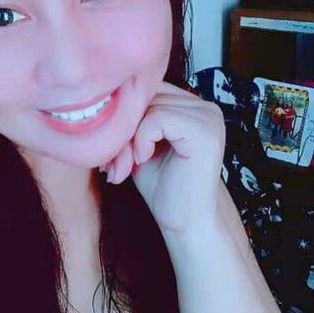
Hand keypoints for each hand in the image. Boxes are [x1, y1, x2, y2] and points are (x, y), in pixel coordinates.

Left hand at [101, 81, 225, 242]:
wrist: (185, 224)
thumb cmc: (163, 188)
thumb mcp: (141, 144)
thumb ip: (134, 117)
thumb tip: (105, 94)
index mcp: (193, 106)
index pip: (149, 88)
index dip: (126, 115)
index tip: (116, 151)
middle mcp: (205, 106)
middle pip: (148, 94)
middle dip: (125, 128)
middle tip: (118, 163)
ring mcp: (208, 117)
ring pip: (150, 104)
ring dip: (130, 137)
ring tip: (128, 165)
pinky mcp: (205, 132)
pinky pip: (158, 117)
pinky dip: (142, 138)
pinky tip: (144, 158)